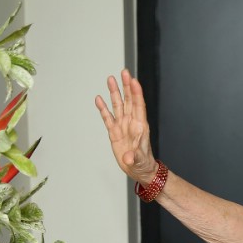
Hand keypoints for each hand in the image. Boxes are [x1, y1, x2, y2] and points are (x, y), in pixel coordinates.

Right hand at [95, 69, 156, 183]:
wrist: (139, 170)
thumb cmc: (143, 164)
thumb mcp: (139, 161)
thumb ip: (134, 157)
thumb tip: (128, 157)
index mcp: (140, 126)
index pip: (138, 105)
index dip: (136, 92)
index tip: (133, 80)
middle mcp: (131, 123)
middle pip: (128, 100)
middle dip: (126, 86)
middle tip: (123, 72)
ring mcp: (122, 126)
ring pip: (118, 105)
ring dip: (114, 92)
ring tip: (110, 79)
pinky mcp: (114, 132)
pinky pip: (107, 117)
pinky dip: (103, 108)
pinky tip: (99, 99)